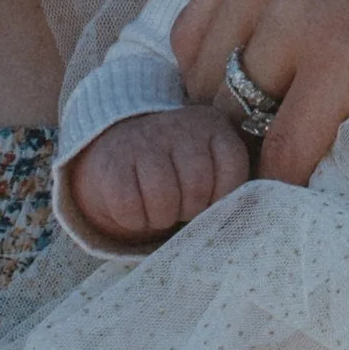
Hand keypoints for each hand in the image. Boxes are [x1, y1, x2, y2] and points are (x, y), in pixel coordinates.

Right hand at [64, 103, 252, 246]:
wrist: (118, 142)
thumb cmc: (175, 165)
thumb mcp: (208, 161)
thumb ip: (228, 183)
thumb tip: (237, 222)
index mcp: (212, 127)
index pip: (232, 167)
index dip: (221, 196)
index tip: (209, 199)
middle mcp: (180, 127)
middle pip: (197, 186)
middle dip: (189, 209)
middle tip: (180, 207)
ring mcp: (143, 141)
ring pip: (164, 198)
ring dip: (162, 217)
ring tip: (159, 210)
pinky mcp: (112, 163)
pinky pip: (129, 207)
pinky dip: (133, 220)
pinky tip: (136, 209)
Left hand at [169, 0, 348, 184]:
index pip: (198, 35)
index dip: (228, 76)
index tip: (265, 100)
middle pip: (211, 81)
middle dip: (240, 118)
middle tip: (279, 146)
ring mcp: (294, 19)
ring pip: (242, 116)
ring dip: (263, 150)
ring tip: (297, 173)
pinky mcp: (335, 63)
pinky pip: (287, 146)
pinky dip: (291, 175)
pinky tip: (315, 189)